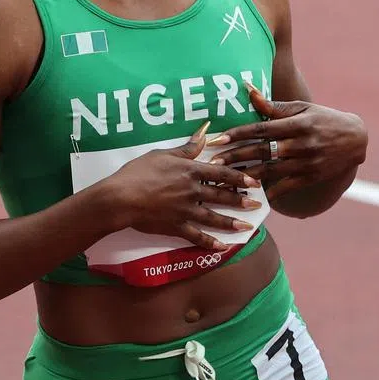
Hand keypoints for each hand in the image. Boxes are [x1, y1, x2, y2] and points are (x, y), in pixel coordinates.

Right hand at [103, 121, 264, 251]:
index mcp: (191, 171)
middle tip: (258, 205)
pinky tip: (223, 247)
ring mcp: (186, 210)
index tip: (254, 181)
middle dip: (241, 200)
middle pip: (222, 195)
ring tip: (247, 227)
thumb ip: (187, 147)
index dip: (239, 177)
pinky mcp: (176, 226)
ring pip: (214, 217)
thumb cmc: (139, 172)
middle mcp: (193, 191)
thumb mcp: (163, 154)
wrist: (121, 197)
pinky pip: (196, 236)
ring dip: (232, 223)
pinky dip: (210, 243)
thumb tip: (205, 132)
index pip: (221, 173)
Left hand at [207, 84, 367, 202]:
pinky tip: (251, 194)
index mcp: (297, 123)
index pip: (261, 129)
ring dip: (245, 176)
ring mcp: (307, 162)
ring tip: (224, 180)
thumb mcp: (302, 109)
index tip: (217, 139)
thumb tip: (247, 90)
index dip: (238, 134)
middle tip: (212, 162)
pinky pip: (286, 186)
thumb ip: (273, 106)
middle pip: (262, 151)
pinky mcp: (311, 177)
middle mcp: (301, 143)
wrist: (355, 139)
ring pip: (270, 171)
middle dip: (235, 157)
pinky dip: (269, 191)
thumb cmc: (323, 119)